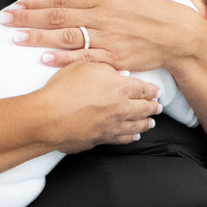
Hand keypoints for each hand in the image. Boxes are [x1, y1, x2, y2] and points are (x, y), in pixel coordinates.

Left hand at [3, 0, 201, 71]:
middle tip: (5, 21)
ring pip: (66, 37)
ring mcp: (107, 38)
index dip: (36, 2)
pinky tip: (44, 58)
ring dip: (38, 38)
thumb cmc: (151, 5)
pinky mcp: (114, 57)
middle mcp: (101, 16)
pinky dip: (63, 59)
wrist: (177, 34)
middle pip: (58, 16)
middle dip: (28, 19)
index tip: (15, 6)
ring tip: (16, 38)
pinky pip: (84, 58)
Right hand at [36, 60, 161, 151]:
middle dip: (153, 108)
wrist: (48, 117)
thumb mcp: (84, 66)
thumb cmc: (63, 89)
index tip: (156, 92)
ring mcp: (112, 126)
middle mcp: (120, 109)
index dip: (151, 91)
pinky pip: (122, 139)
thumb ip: (105, 68)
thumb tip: (120, 74)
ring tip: (151, 123)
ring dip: (145, 124)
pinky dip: (130, 138)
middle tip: (158, 108)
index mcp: (119, 88)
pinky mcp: (101, 139)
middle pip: (144, 109)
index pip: (143, 89)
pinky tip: (133, 137)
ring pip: (135, 126)